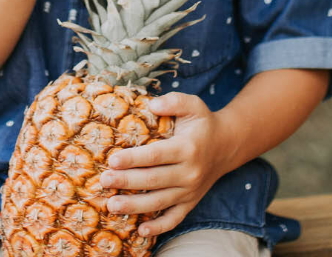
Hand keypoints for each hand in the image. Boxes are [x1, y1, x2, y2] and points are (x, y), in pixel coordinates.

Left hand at [98, 92, 224, 236]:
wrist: (227, 145)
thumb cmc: (203, 123)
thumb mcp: (193, 104)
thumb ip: (174, 101)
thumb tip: (153, 105)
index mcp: (187, 148)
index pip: (156, 156)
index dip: (133, 159)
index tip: (112, 159)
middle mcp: (189, 172)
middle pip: (153, 180)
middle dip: (126, 182)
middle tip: (104, 180)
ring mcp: (190, 190)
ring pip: (159, 202)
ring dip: (134, 206)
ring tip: (111, 205)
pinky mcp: (191, 202)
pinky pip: (174, 219)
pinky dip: (158, 227)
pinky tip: (140, 231)